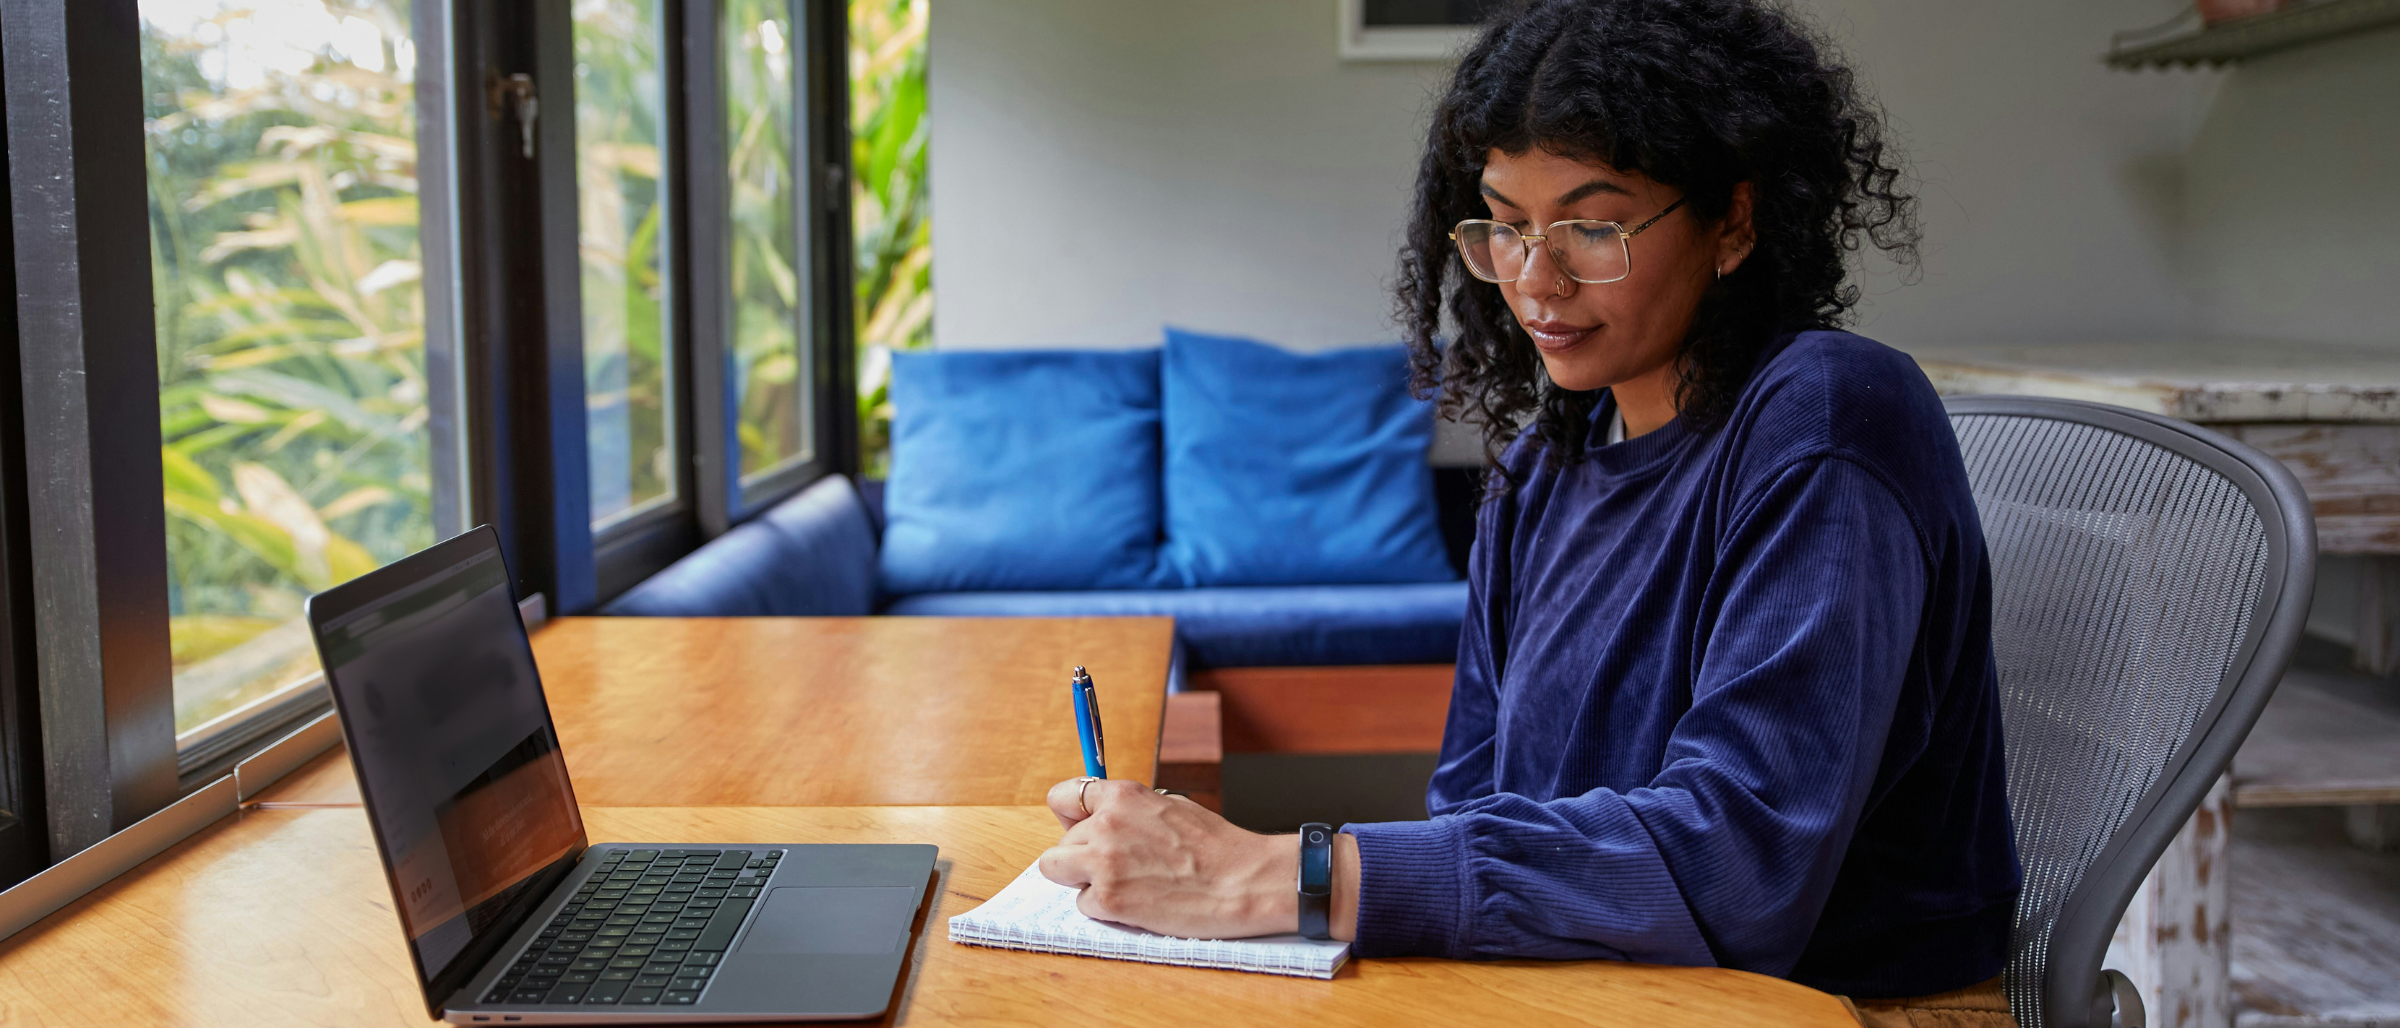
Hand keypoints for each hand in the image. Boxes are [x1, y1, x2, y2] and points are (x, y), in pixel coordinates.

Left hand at [1038, 777, 1296, 938]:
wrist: (1244, 882)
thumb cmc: (1217, 847)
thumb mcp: (1170, 807)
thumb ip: (1128, 811)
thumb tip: (1099, 820)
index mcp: (1122, 796)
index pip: (1061, 797)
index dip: (1070, 818)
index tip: (1081, 829)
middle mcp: (1106, 824)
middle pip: (1060, 843)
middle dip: (1083, 857)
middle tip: (1122, 867)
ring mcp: (1103, 862)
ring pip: (1057, 871)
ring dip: (1084, 881)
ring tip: (1126, 884)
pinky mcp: (1108, 899)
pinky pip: (1083, 904)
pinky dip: (1106, 909)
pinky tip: (1139, 903)